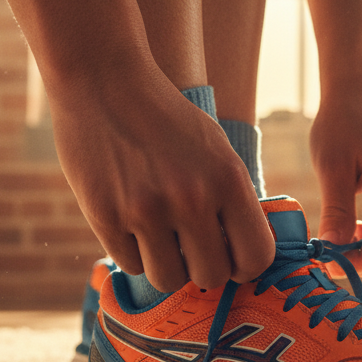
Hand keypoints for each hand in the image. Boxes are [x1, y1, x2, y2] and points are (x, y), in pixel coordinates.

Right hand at [48, 62, 274, 292]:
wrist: (105, 82)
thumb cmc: (167, 118)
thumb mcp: (216, 149)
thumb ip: (232, 199)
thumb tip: (243, 257)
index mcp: (228, 179)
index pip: (256, 257)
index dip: (245, 265)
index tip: (232, 257)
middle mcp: (192, 199)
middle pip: (211, 277)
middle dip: (203, 268)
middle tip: (192, 247)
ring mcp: (147, 211)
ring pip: (168, 279)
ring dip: (166, 265)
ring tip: (161, 235)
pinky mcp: (106, 217)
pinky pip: (129, 265)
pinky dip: (133, 252)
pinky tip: (131, 221)